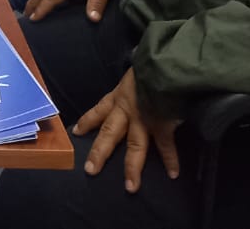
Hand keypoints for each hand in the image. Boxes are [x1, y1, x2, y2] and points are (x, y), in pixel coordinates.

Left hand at [75, 69, 180, 193]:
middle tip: (90, 170)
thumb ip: (134, 87)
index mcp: (118, 96)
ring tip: (130, 187)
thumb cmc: (151, 65)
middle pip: (109, 133)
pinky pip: (165, 145)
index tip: (76, 132)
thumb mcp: (135, 73)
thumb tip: (138, 94)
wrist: (166, 61)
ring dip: (132, 167)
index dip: (87, 122)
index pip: (97, 110)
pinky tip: (173, 174)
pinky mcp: (162, 122)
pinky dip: (170, 160)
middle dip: (99, 152)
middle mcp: (126, 109)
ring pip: (134, 145)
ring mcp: (144, 117)